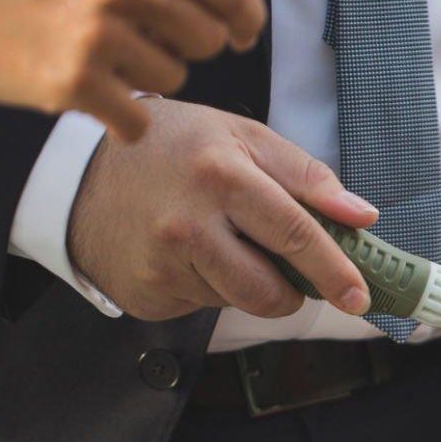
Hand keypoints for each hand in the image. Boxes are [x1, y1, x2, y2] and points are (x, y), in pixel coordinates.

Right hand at [0, 0, 264, 139]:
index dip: (244, 14)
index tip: (243, 33)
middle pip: (207, 38)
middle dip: (185, 48)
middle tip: (143, 45)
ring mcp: (98, 32)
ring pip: (174, 78)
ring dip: (147, 80)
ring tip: (100, 60)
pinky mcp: (74, 83)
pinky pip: (137, 119)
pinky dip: (123, 121)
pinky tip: (94, 101)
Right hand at [68, 98, 377, 321]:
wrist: (78, 171)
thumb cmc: (172, 148)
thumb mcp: (241, 136)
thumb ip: (307, 175)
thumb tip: (362, 216)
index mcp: (220, 174)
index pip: (295, 232)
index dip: (334, 270)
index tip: (359, 295)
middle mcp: (187, 223)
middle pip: (269, 288)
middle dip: (294, 291)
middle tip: (295, 276)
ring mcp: (162, 264)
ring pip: (239, 301)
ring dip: (249, 284)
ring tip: (224, 242)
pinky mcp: (147, 293)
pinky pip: (204, 305)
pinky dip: (210, 286)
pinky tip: (188, 254)